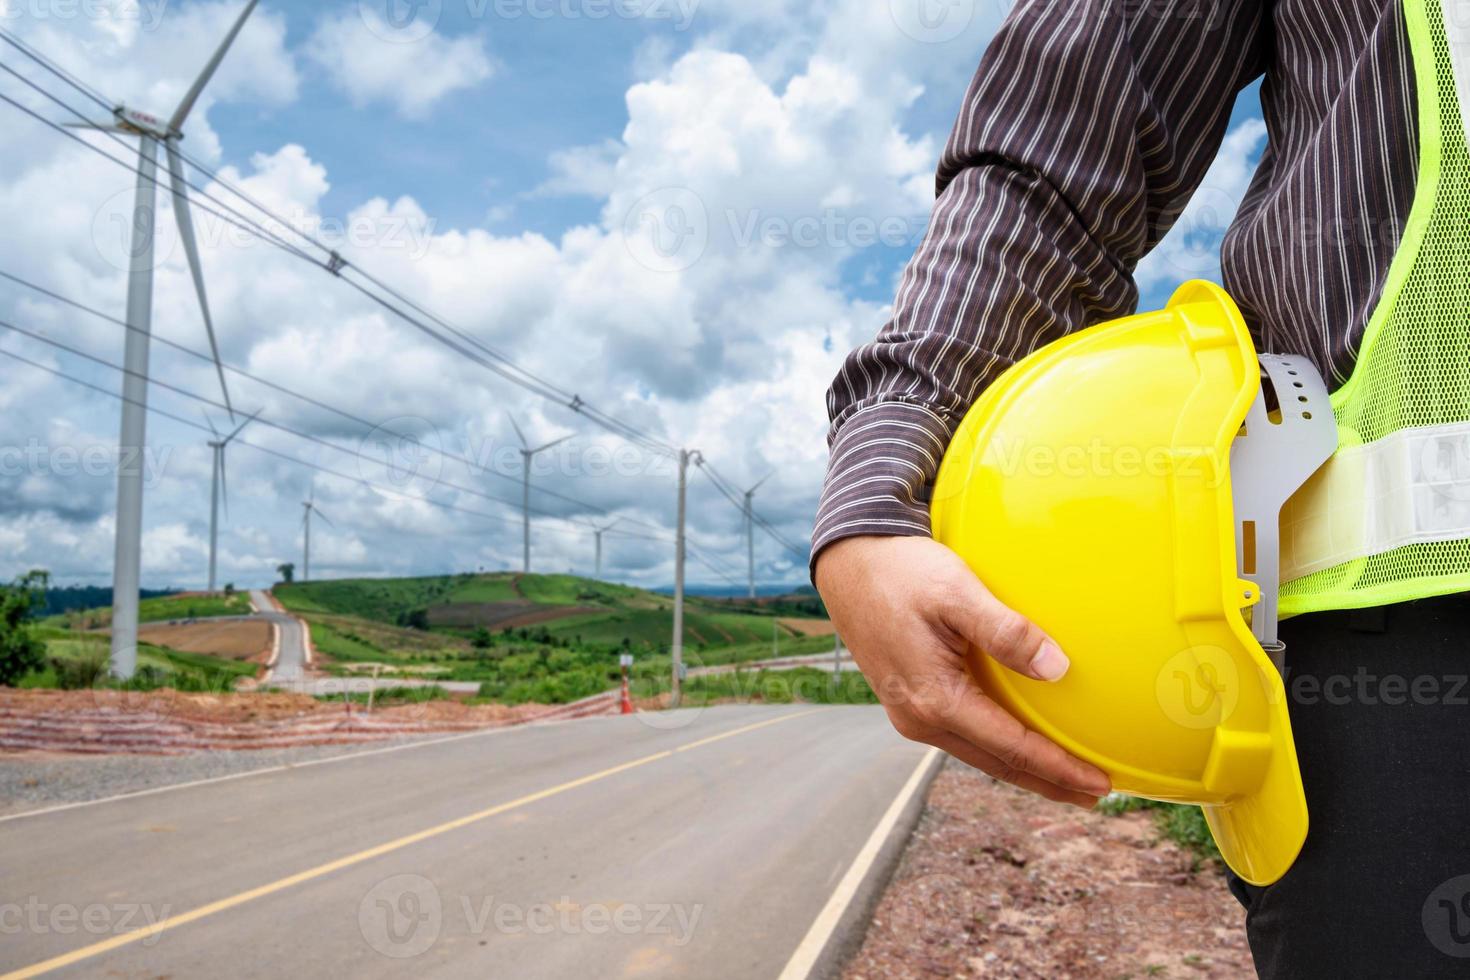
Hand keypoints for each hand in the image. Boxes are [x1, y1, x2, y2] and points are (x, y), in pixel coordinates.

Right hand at [815, 535, 1110, 806]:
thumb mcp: (958, 593)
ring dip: (1023, 768)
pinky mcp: (908, 699)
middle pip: (997, 764)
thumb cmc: (902, 572)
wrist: (850, 562)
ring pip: (979, 753)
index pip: (1012, 748)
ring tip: (1064, 776)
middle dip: (1048, 782)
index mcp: (935, 699)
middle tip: (1094, 796)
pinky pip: (963, 735)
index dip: (1059, 768)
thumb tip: (1059, 670)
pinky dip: (998, 747)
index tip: (1100, 783)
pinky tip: (1016, 740)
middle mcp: (919, 718)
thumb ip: (1007, 632)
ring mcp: (910, 713)